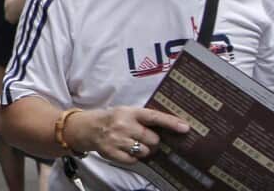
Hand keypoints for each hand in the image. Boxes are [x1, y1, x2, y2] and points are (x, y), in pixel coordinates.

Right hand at [67, 107, 189, 165]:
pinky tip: (125, 149)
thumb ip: (144, 119)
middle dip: (152, 141)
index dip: (170, 122)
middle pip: (153, 139)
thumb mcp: (126, 112)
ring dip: (143, 150)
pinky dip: (133, 157)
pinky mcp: (113, 153)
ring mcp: (117, 140)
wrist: (88, 128)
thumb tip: (170, 128)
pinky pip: (134, 160)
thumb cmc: (112, 119)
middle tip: (143, 137)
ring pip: (145, 151)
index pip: (154, 117)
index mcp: (129, 112)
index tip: (185, 128)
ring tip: (132, 143)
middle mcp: (123, 125)